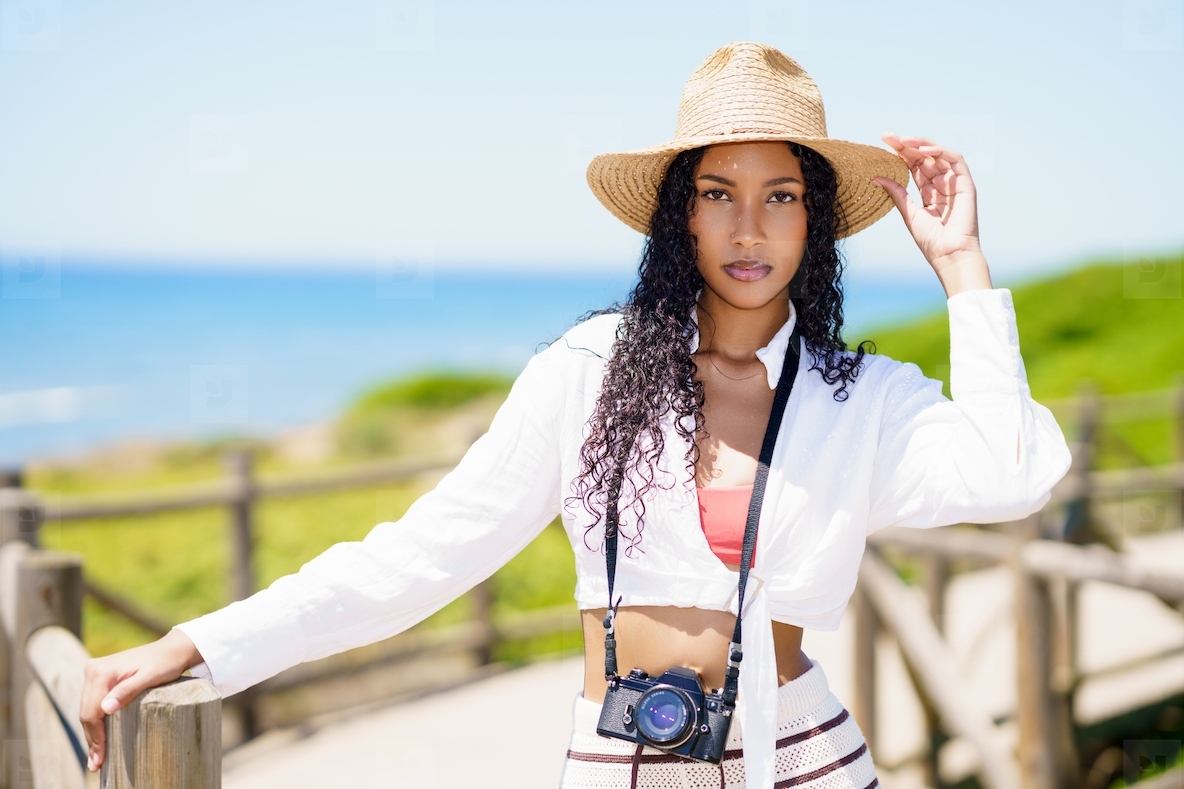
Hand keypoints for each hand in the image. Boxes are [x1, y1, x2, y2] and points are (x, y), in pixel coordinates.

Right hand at [79, 629, 202, 771]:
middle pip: (87, 713)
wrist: (171, 650)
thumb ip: (128, 691)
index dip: (95, 737)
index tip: (100, 757)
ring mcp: (95, 674)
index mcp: (101, 672)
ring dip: (92, 735)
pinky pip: (93, 705)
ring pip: (88, 711)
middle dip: (92, 740)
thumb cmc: (165, 664)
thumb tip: (105, 709)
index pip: (92, 711)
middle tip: (96, 765)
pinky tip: (98, 740)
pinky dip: (96, 724)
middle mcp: (93, 670)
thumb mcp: (151, 677)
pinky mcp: (100, 679)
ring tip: (96, 759)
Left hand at [872, 132, 991, 296]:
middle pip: (924, 158)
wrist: (949, 255)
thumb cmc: (931, 241)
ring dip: (921, 144)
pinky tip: (923, 149)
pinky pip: (955, 160)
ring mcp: (955, 183)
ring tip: (903, 140)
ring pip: (939, 155)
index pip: (914, 166)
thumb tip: (876, 177)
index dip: (900, 154)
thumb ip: (896, 193)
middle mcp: (942, 185)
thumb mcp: (909, 213)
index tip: (883, 143)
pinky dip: (940, 151)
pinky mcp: (966, 184)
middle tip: (888, 136)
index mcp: (929, 192)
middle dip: (906, 145)